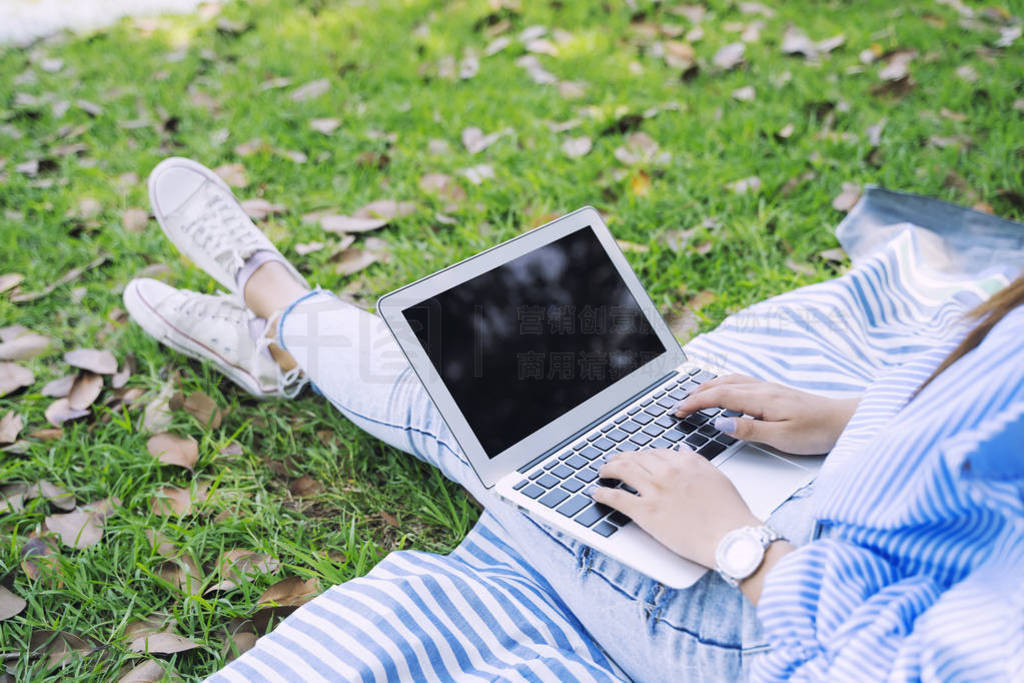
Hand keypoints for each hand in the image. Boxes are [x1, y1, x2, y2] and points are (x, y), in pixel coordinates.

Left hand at [592, 448, 759, 567]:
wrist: (731, 538)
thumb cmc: (729, 513)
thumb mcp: (717, 478)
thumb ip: (697, 462)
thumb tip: (682, 451)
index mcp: (685, 462)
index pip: (656, 452)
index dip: (643, 456)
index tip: (638, 460)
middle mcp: (667, 471)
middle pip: (636, 458)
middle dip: (622, 459)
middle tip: (614, 463)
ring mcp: (654, 490)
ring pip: (622, 470)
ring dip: (608, 470)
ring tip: (603, 473)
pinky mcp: (645, 512)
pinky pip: (616, 497)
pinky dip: (603, 494)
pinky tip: (597, 493)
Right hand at [674, 374, 859, 454]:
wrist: (845, 421)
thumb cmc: (817, 431)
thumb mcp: (782, 438)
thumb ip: (749, 430)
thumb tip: (721, 423)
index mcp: (760, 398)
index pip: (719, 397)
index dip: (695, 403)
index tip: (678, 411)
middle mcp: (763, 388)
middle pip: (721, 384)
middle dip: (696, 393)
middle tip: (679, 404)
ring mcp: (769, 387)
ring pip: (731, 380)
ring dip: (709, 386)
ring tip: (694, 395)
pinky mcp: (776, 391)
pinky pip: (742, 381)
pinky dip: (724, 384)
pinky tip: (725, 391)